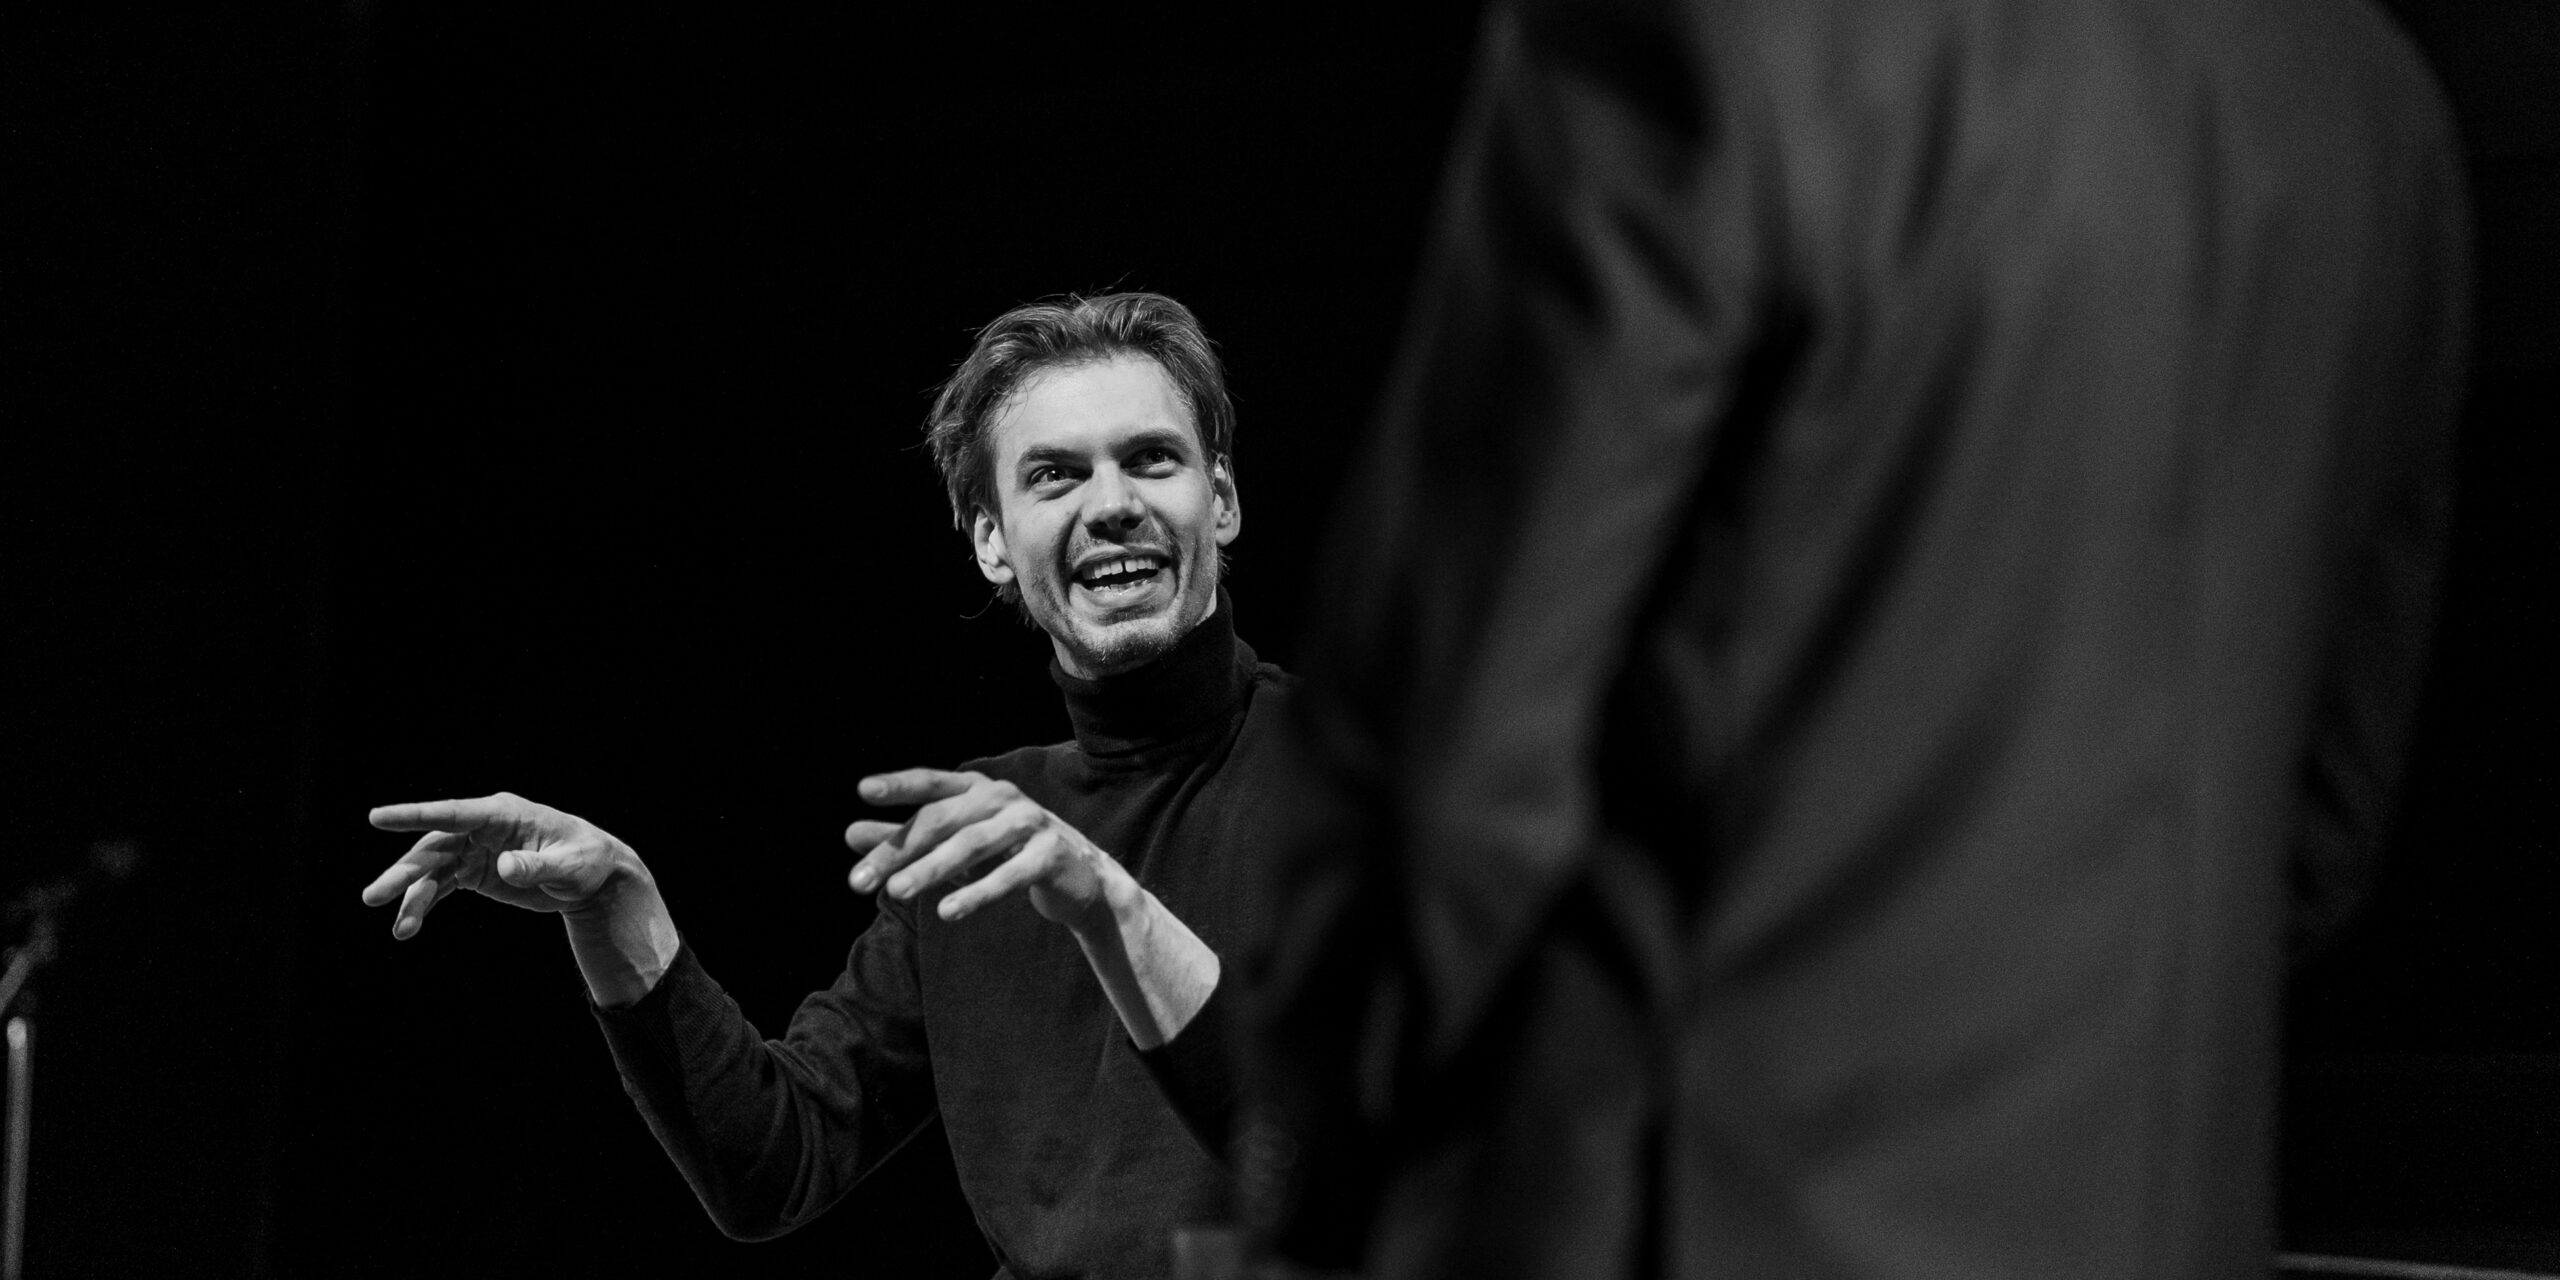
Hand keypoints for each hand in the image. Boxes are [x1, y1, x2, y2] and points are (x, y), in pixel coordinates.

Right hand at [362, 792, 643, 938]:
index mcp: (503, 814)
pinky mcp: (474, 872)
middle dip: (404, 873)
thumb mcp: (569, 865)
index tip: (377, 817)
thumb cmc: (586, 861)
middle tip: (373, 896)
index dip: (414, 816)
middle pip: (433, 848)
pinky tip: (407, 928)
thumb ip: (536, 865)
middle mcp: (482, 829)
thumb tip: (505, 866)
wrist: (593, 877)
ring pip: (432, 872)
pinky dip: (424, 906)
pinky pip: (441, 887)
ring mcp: (475, 850)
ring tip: (400, 930)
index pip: (453, 813)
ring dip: (412, 898)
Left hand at [845, 769, 1128, 930]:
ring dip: (930, 869)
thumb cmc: (1007, 855)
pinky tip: (948, 911)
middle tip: (858, 881)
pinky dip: (978, 892)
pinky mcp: (1051, 854)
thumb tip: (849, 834)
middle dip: (898, 850)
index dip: (900, 785)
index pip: (932, 783)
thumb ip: (905, 839)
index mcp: (977, 788)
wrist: (1080, 879)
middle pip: (941, 820)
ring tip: (895, 893)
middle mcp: (1003, 797)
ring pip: (972, 845)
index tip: (864, 790)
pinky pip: (1009, 874)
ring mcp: (1030, 822)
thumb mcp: (954, 846)